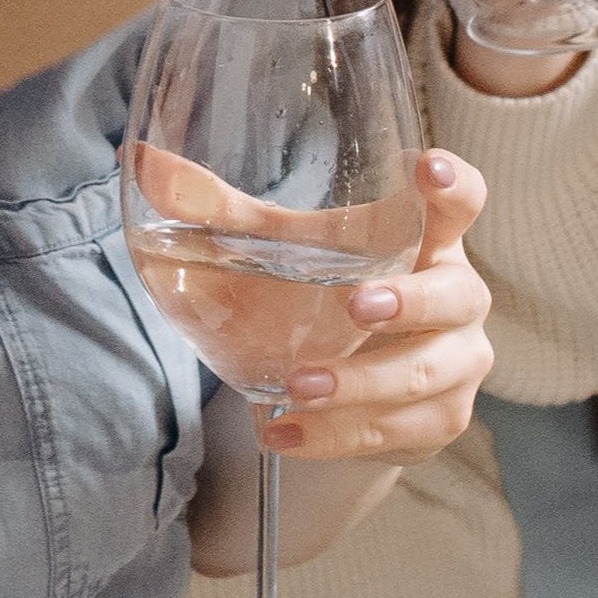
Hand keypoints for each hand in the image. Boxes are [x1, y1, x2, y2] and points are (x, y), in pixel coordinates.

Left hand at [122, 144, 490, 465]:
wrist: (338, 387)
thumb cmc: (320, 291)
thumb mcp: (275, 249)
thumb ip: (216, 209)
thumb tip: (136, 161)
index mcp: (425, 238)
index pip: (461, 200)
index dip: (451, 184)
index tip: (425, 168)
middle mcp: (456, 296)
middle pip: (455, 295)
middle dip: (410, 302)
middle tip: (356, 307)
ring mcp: (457, 362)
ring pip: (425, 374)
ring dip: (361, 384)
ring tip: (298, 386)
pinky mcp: (440, 420)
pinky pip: (400, 430)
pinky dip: (340, 436)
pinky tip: (286, 432)